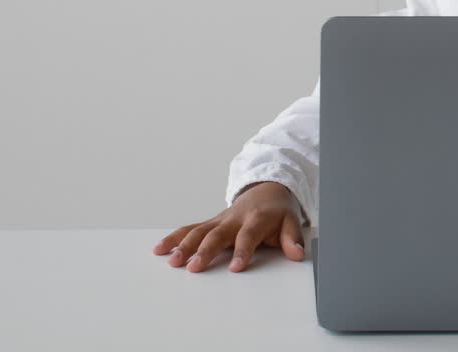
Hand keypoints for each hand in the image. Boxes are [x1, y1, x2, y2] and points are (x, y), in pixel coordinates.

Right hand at [152, 181, 305, 272]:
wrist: (266, 190)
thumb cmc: (277, 211)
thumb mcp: (291, 222)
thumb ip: (292, 239)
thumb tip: (297, 255)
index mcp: (257, 219)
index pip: (248, 236)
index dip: (242, 251)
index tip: (236, 268)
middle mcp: (234, 218)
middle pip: (217, 234)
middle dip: (205, 250)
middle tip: (194, 267)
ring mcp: (219, 220)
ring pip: (198, 231)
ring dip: (184, 245)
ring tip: (172, 261)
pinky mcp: (210, 223)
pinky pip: (189, 229)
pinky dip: (174, 238)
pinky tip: (160, 249)